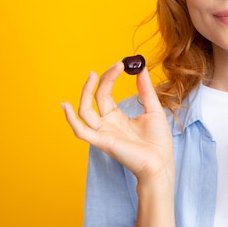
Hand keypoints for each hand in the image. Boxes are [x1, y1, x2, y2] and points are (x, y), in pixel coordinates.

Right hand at [61, 62, 173, 182]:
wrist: (161, 163)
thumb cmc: (158, 141)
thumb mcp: (153, 109)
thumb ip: (146, 90)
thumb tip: (142, 69)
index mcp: (116, 117)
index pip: (105, 93)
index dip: (110, 77)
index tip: (120, 64)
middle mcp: (106, 124)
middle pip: (96, 97)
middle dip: (103, 80)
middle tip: (115, 66)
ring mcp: (103, 133)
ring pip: (84, 111)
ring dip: (85, 92)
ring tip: (92, 75)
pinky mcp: (102, 142)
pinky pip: (81, 131)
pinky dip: (71, 120)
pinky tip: (66, 105)